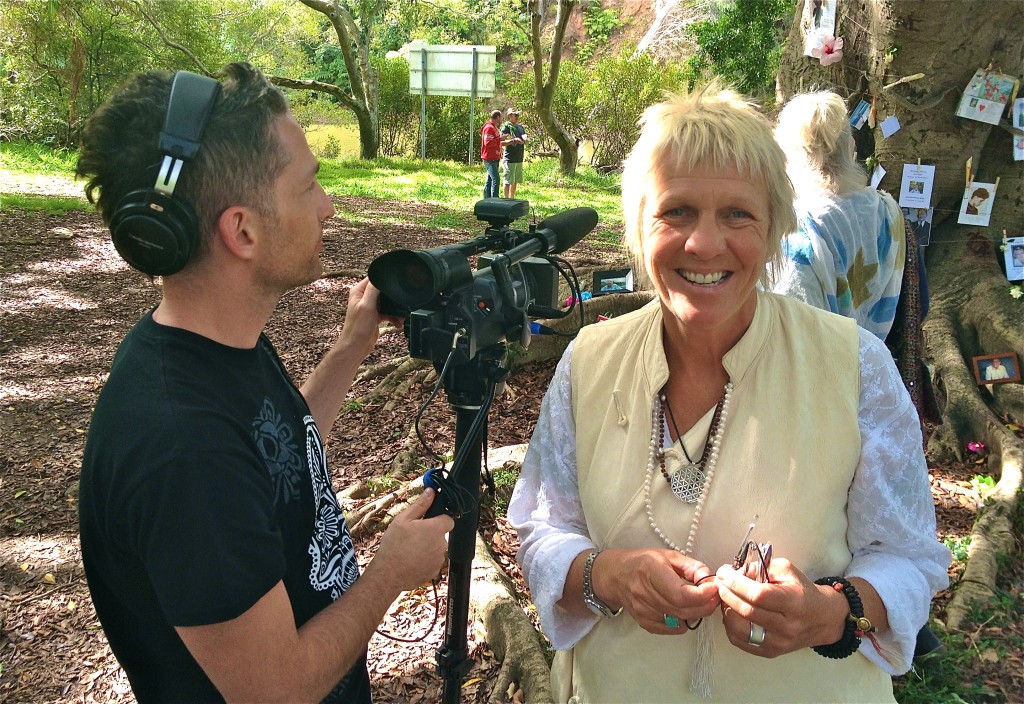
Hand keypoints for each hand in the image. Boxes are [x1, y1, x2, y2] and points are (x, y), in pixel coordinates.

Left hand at [338, 278, 390, 360]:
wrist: (356, 346)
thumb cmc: (357, 328)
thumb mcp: (367, 306)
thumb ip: (373, 290)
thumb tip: (380, 276)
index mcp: (358, 291)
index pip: (374, 279)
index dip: (384, 281)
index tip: (394, 285)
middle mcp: (363, 297)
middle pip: (382, 291)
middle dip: (392, 297)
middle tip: (398, 302)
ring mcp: (370, 307)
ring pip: (387, 302)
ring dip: (395, 309)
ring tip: (400, 316)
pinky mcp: (375, 316)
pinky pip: (388, 312)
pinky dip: (394, 316)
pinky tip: (397, 322)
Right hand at [372, 490, 453, 590]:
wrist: (388, 574)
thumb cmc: (394, 545)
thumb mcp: (403, 520)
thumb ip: (420, 505)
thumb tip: (431, 492)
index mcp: (436, 529)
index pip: (449, 520)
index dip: (439, 519)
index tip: (428, 522)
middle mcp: (441, 544)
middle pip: (441, 535)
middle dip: (430, 535)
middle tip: (413, 536)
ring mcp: (439, 560)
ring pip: (436, 549)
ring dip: (427, 548)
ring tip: (409, 550)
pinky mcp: (434, 572)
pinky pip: (432, 562)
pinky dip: (424, 561)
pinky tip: (411, 561)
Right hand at [597, 548, 719, 634]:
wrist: (616, 575)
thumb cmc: (642, 562)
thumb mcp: (668, 555)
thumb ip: (691, 566)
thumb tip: (709, 579)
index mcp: (650, 571)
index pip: (681, 594)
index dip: (702, 595)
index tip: (714, 588)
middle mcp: (644, 593)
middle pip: (683, 610)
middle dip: (705, 605)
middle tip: (715, 597)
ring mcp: (643, 610)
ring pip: (679, 620)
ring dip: (697, 613)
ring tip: (702, 602)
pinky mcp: (644, 622)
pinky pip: (671, 629)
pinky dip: (684, 622)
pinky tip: (686, 611)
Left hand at [715, 557, 846, 656]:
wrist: (822, 618)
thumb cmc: (802, 591)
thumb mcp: (786, 571)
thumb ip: (761, 568)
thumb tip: (736, 572)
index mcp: (794, 602)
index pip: (758, 595)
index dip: (736, 583)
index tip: (724, 572)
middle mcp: (787, 626)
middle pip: (747, 611)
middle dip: (727, 593)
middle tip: (720, 582)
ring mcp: (779, 642)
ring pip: (740, 630)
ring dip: (726, 610)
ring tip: (725, 598)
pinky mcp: (771, 652)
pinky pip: (741, 641)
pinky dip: (730, 626)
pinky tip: (732, 613)